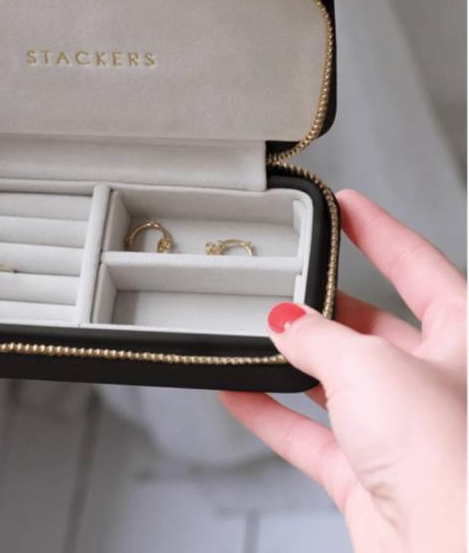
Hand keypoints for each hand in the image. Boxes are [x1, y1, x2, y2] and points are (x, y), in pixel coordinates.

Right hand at [221, 190, 465, 552]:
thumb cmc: (449, 460)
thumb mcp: (370, 365)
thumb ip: (319, 337)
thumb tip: (285, 324)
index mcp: (465, 338)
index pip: (418, 265)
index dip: (380, 231)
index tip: (346, 206)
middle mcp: (439, 383)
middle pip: (372, 326)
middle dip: (325, 307)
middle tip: (285, 285)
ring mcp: (403, 431)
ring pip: (337, 381)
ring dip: (292, 363)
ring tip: (253, 338)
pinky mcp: (369, 475)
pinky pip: (309, 433)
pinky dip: (271, 414)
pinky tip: (236, 392)